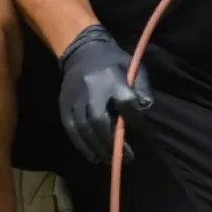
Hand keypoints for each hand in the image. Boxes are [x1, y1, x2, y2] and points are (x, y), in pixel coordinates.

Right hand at [58, 24, 152, 164]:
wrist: (81, 50)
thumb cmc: (113, 62)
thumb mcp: (133, 67)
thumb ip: (142, 87)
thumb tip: (146, 108)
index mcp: (112, 79)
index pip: (125, 102)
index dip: (133, 118)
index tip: (139, 129)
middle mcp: (92, 90)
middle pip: (100, 120)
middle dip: (113, 142)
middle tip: (127, 157)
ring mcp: (76, 99)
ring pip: (84, 128)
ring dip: (98, 148)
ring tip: (110, 160)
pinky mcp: (65, 105)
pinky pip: (71, 129)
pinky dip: (82, 146)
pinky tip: (93, 156)